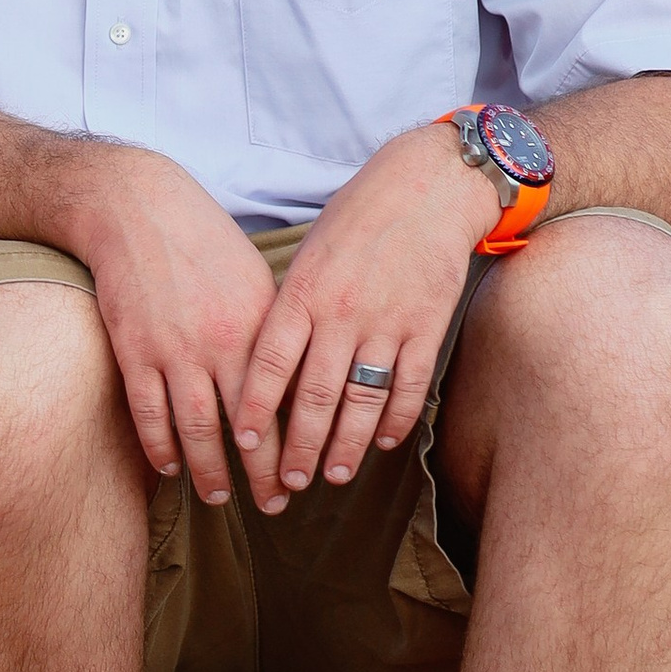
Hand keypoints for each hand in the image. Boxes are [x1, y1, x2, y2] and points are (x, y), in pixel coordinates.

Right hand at [74, 148, 280, 506]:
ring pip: (196, 429)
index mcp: (258, 328)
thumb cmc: (204, 241)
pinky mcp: (134, 350)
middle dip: (261, 473)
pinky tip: (170, 466)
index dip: (293, 447)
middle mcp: (219, 345)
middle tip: (273, 507)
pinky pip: (149, 412)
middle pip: (245, 428)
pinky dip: (160, 445)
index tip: (303, 477)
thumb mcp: (256, 282)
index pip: (283, 405)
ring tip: (219, 497)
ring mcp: (172, 350)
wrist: (136, 209)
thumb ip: (274, 335)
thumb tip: (293, 386)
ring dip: (209, 471)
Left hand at [231, 124, 499, 504]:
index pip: (269, 364)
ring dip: (346, 446)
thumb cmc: (357, 219)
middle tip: (287, 483)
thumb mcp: (308, 256)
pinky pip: (407, 387)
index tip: (243, 445)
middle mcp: (342, 313)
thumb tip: (268, 365)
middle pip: (315, 397)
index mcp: (304, 292)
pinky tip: (381, 442)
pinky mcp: (427, 328)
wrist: (427, 188)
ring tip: (333, 476)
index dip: (255, 409)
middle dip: (299, 448)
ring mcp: (387, 323)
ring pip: (361, 402)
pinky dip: (394, 420)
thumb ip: (291, 309)